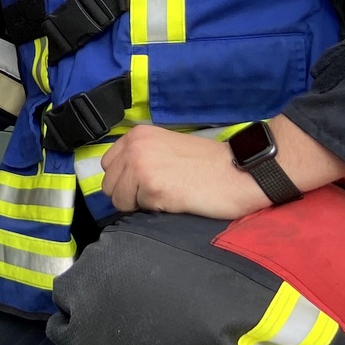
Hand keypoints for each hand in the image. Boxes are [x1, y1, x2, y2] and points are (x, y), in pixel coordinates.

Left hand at [100, 124, 270, 219]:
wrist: (237, 172)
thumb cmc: (206, 163)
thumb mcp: (165, 147)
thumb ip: (141, 156)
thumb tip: (120, 179)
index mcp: (136, 135)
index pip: (108, 166)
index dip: (124, 180)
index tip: (146, 183)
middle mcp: (134, 147)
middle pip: (109, 184)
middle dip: (129, 194)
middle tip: (158, 192)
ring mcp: (141, 166)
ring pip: (119, 200)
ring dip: (140, 204)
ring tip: (168, 194)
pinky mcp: (152, 187)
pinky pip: (137, 209)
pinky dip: (154, 209)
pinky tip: (175, 199)